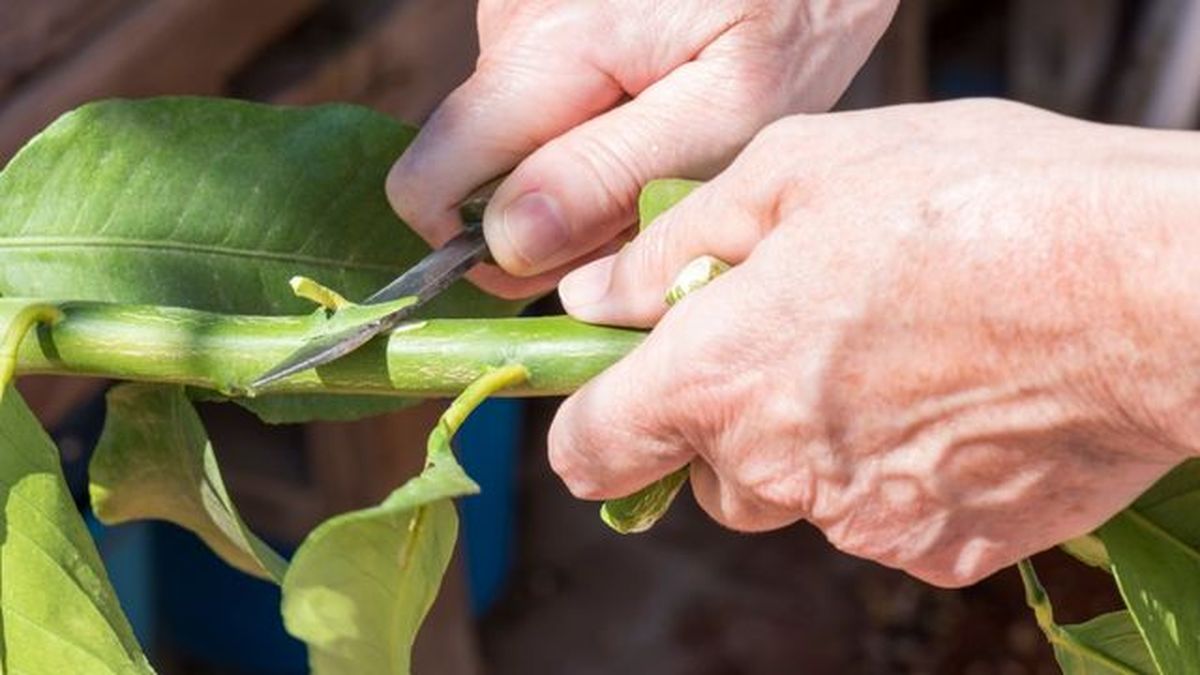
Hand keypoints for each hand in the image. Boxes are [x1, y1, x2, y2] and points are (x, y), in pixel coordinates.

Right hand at [387, 0, 897, 298]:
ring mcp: (522, 19)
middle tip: (640, 209)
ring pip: (511, 147)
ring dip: (580, 178)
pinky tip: (657, 114)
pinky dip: (593, 137)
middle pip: (471, 172)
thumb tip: (507, 242)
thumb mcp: (729, 111)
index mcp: (546, 50)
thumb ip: (613, 176)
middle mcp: (509, 27)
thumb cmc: (793, 14)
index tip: (563, 262)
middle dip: (547, 217)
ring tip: (669, 146)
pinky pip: (540, 113)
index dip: (477, 247)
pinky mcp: (544, 21)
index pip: (430, 181)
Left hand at [549, 99, 1199, 586]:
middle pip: (705, 473)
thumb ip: (672, 244)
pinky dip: (896, 469)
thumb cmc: (974, 205)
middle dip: (730, 417)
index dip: (594, 422)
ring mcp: (861, 522)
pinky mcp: (942, 549)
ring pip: (796, 496)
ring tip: (895, 352)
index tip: (619, 391)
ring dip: (816, 440)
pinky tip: (952, 397)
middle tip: (800, 336)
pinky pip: (882, 517)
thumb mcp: (798, 170)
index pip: (593, 452)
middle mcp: (777, 470)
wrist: (1146, 285)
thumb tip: (596, 297)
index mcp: (719, 377)